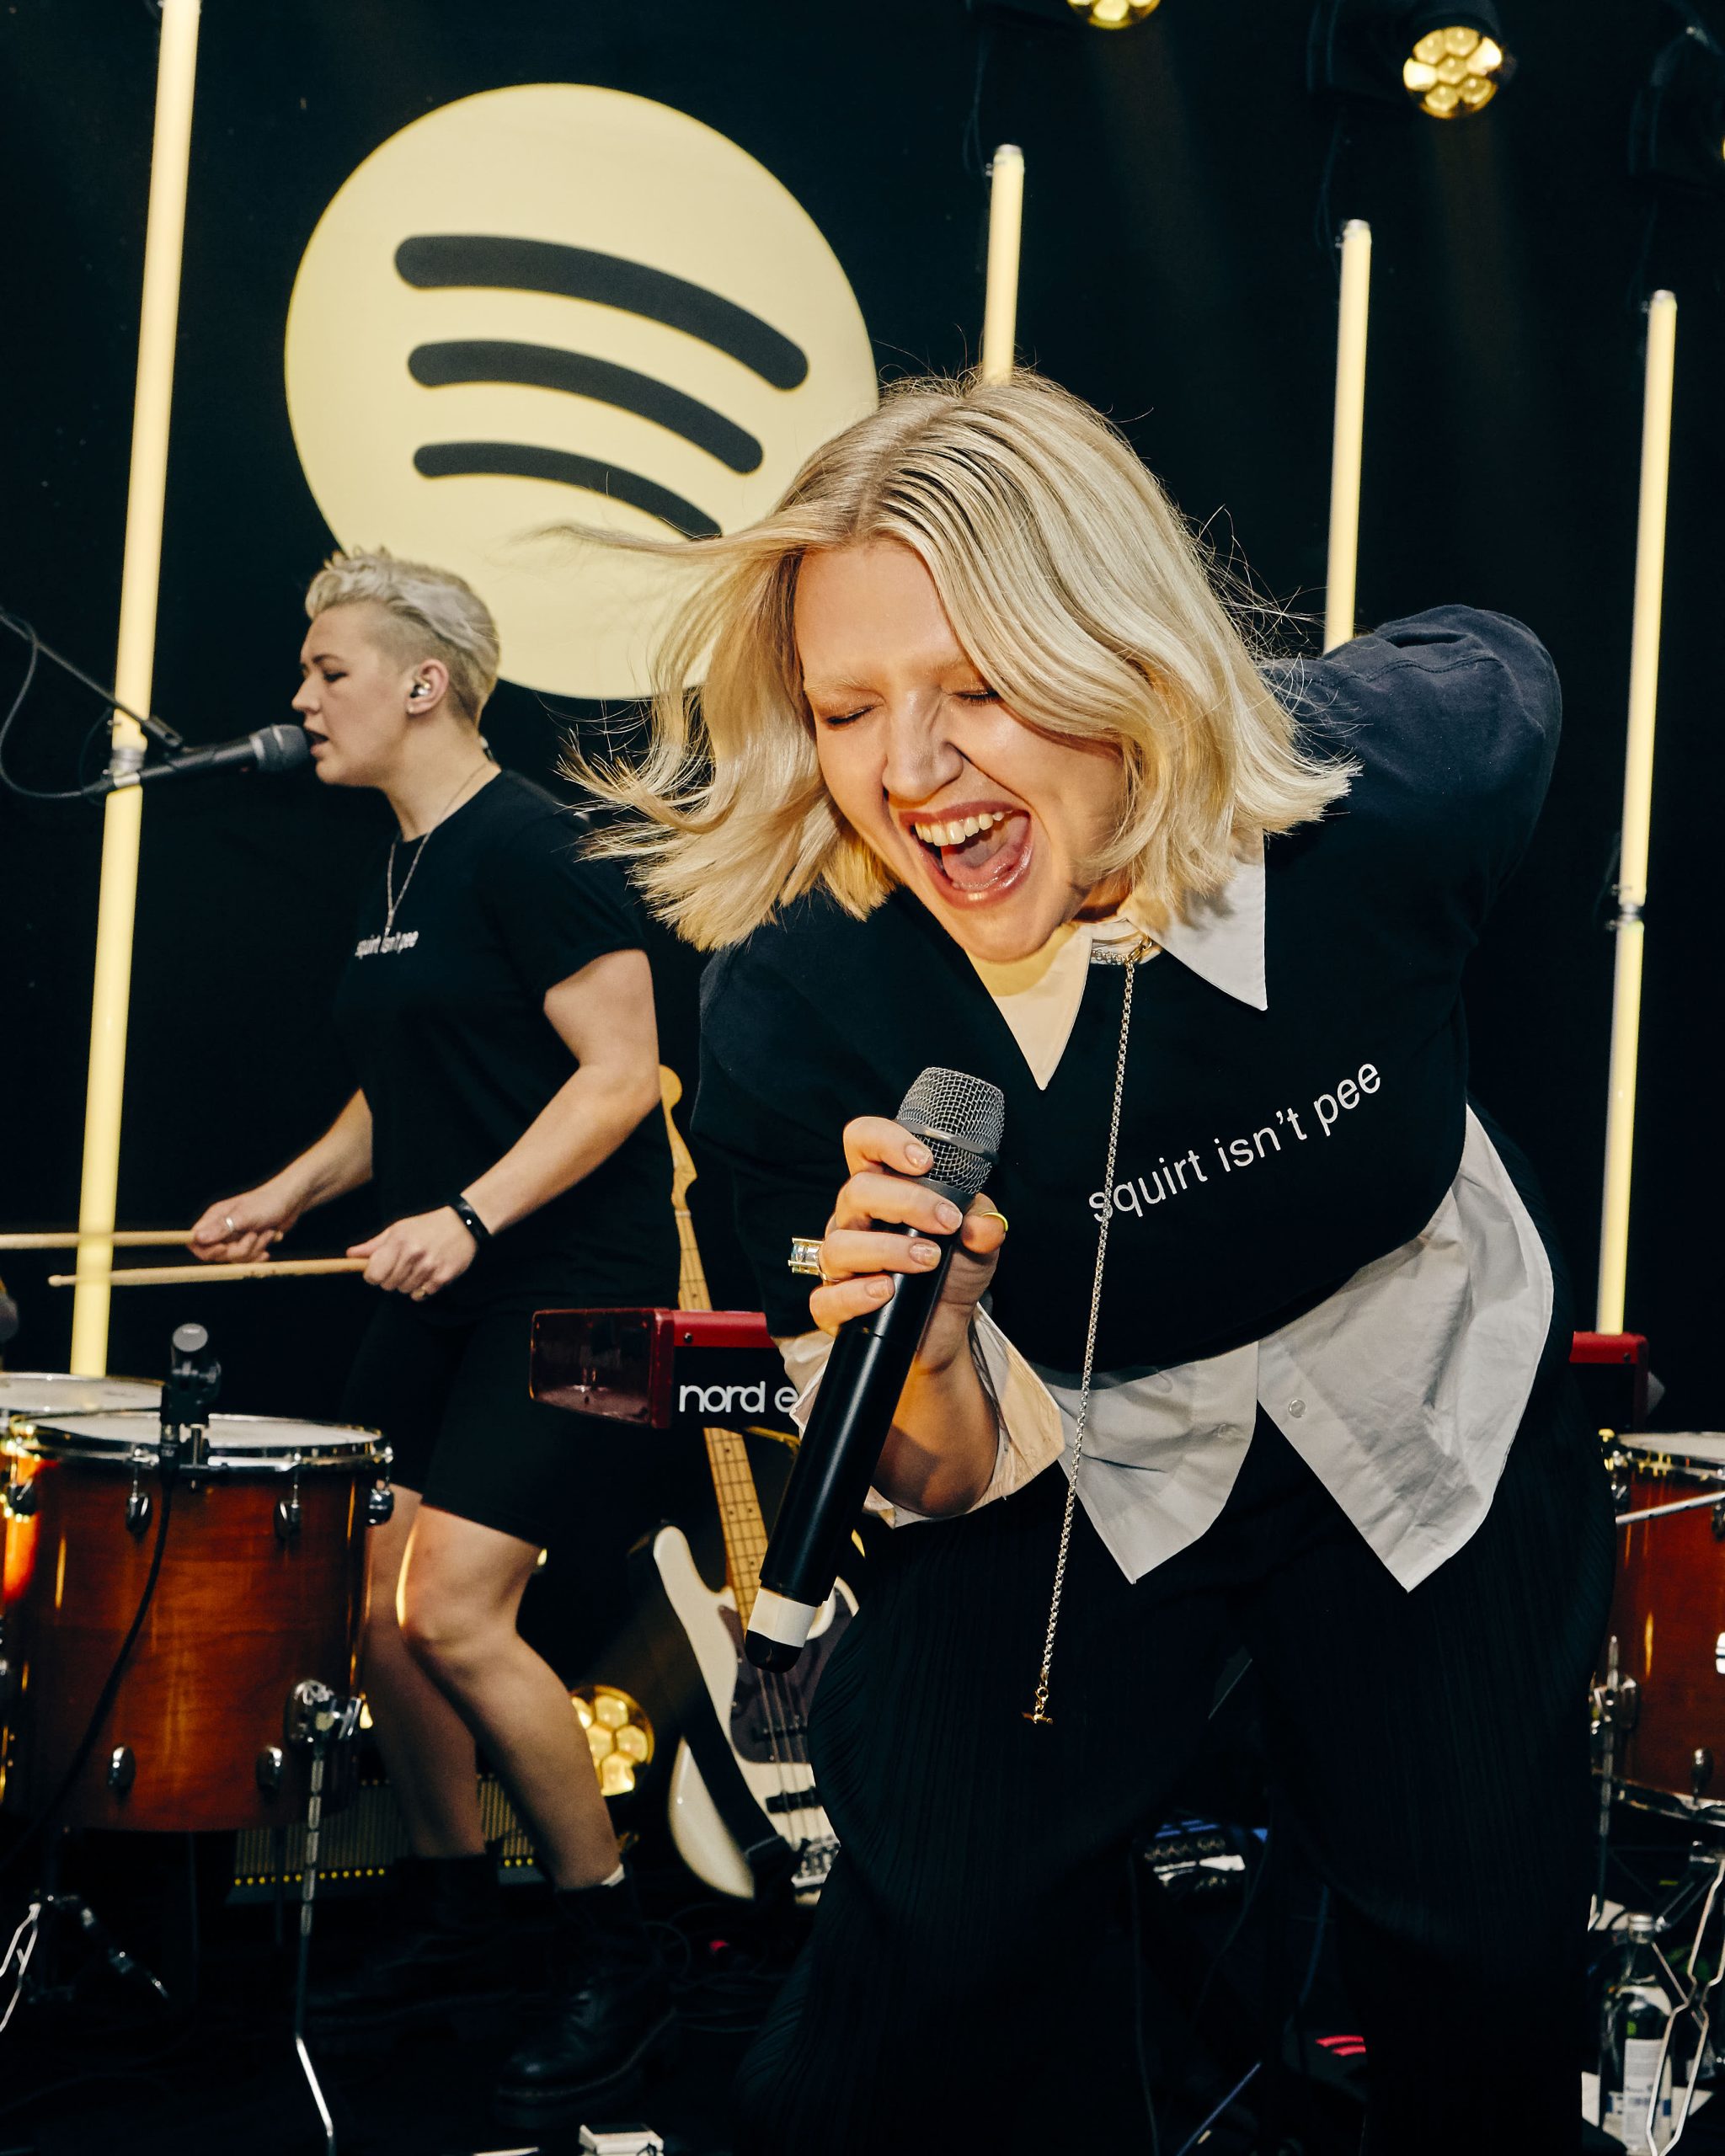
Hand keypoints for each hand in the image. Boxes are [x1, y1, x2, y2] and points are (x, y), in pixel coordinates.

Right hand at [188, 1186, 296, 1262]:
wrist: (293, 1201)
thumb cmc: (268, 1202)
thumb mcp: (245, 1216)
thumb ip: (222, 1228)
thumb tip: (197, 1237)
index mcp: (215, 1218)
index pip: (195, 1241)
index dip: (205, 1250)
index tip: (223, 1248)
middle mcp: (222, 1229)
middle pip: (218, 1255)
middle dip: (239, 1250)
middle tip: (254, 1235)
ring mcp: (236, 1237)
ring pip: (235, 1258)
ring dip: (254, 1249)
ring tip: (268, 1232)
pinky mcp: (249, 1243)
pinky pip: (248, 1259)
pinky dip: (260, 1253)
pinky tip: (270, 1244)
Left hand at [348, 1207, 478, 1299]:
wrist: (463, 1223)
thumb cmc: (427, 1225)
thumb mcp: (398, 1229)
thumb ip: (374, 1245)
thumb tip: (350, 1255)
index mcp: (398, 1242)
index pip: (373, 1275)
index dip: (373, 1275)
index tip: (379, 1270)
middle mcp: (412, 1255)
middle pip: (388, 1286)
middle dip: (391, 1279)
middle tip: (402, 1266)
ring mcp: (429, 1267)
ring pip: (405, 1291)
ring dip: (408, 1283)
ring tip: (418, 1267)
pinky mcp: (443, 1277)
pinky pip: (422, 1295)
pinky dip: (423, 1288)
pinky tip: (429, 1273)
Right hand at [808, 1117, 1007, 1372]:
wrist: (946, 1327)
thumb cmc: (953, 1271)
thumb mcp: (979, 1241)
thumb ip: (982, 1224)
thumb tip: (983, 1226)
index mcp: (882, 1188)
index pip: (863, 1142)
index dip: (886, 1141)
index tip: (923, 1161)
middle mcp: (854, 1219)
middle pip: (857, 1191)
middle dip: (908, 1203)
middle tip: (947, 1223)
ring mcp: (841, 1263)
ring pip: (841, 1244)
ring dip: (889, 1250)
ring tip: (929, 1260)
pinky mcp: (835, 1306)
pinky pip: (827, 1299)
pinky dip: (856, 1295)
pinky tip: (886, 1291)